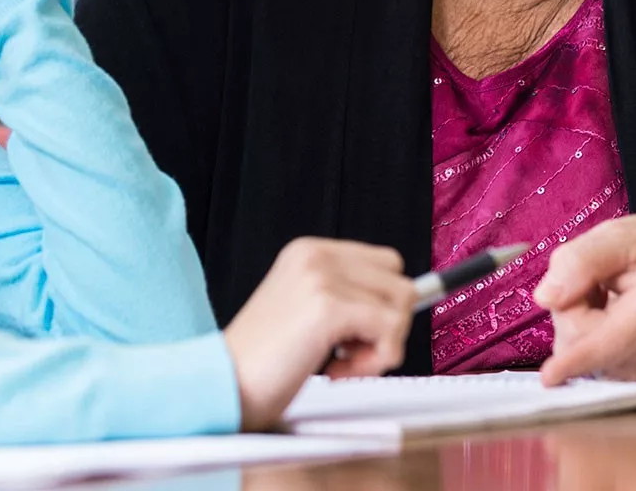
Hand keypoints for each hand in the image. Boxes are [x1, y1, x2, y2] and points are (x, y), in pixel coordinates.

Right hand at [221, 237, 416, 429]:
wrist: (224, 384)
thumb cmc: (262, 361)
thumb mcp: (305, 310)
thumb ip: (346, 295)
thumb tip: (411, 298)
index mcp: (308, 251)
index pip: (386, 262)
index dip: (383, 305)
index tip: (354, 336)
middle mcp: (315, 255)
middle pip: (400, 282)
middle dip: (387, 325)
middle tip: (348, 352)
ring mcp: (321, 277)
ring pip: (402, 306)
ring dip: (380, 346)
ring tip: (339, 361)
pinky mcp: (327, 307)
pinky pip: (390, 331)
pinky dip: (374, 362)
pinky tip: (336, 370)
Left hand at [534, 214, 635, 383]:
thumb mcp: (624, 236)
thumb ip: (582, 259)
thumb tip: (545, 297)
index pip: (609, 343)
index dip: (575, 360)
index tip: (550, 377)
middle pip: (577, 339)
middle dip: (569, 305)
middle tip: (597, 277)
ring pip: (575, 349)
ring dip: (576, 317)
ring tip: (607, 292)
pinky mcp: (626, 375)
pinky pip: (581, 356)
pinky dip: (583, 331)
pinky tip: (607, 312)